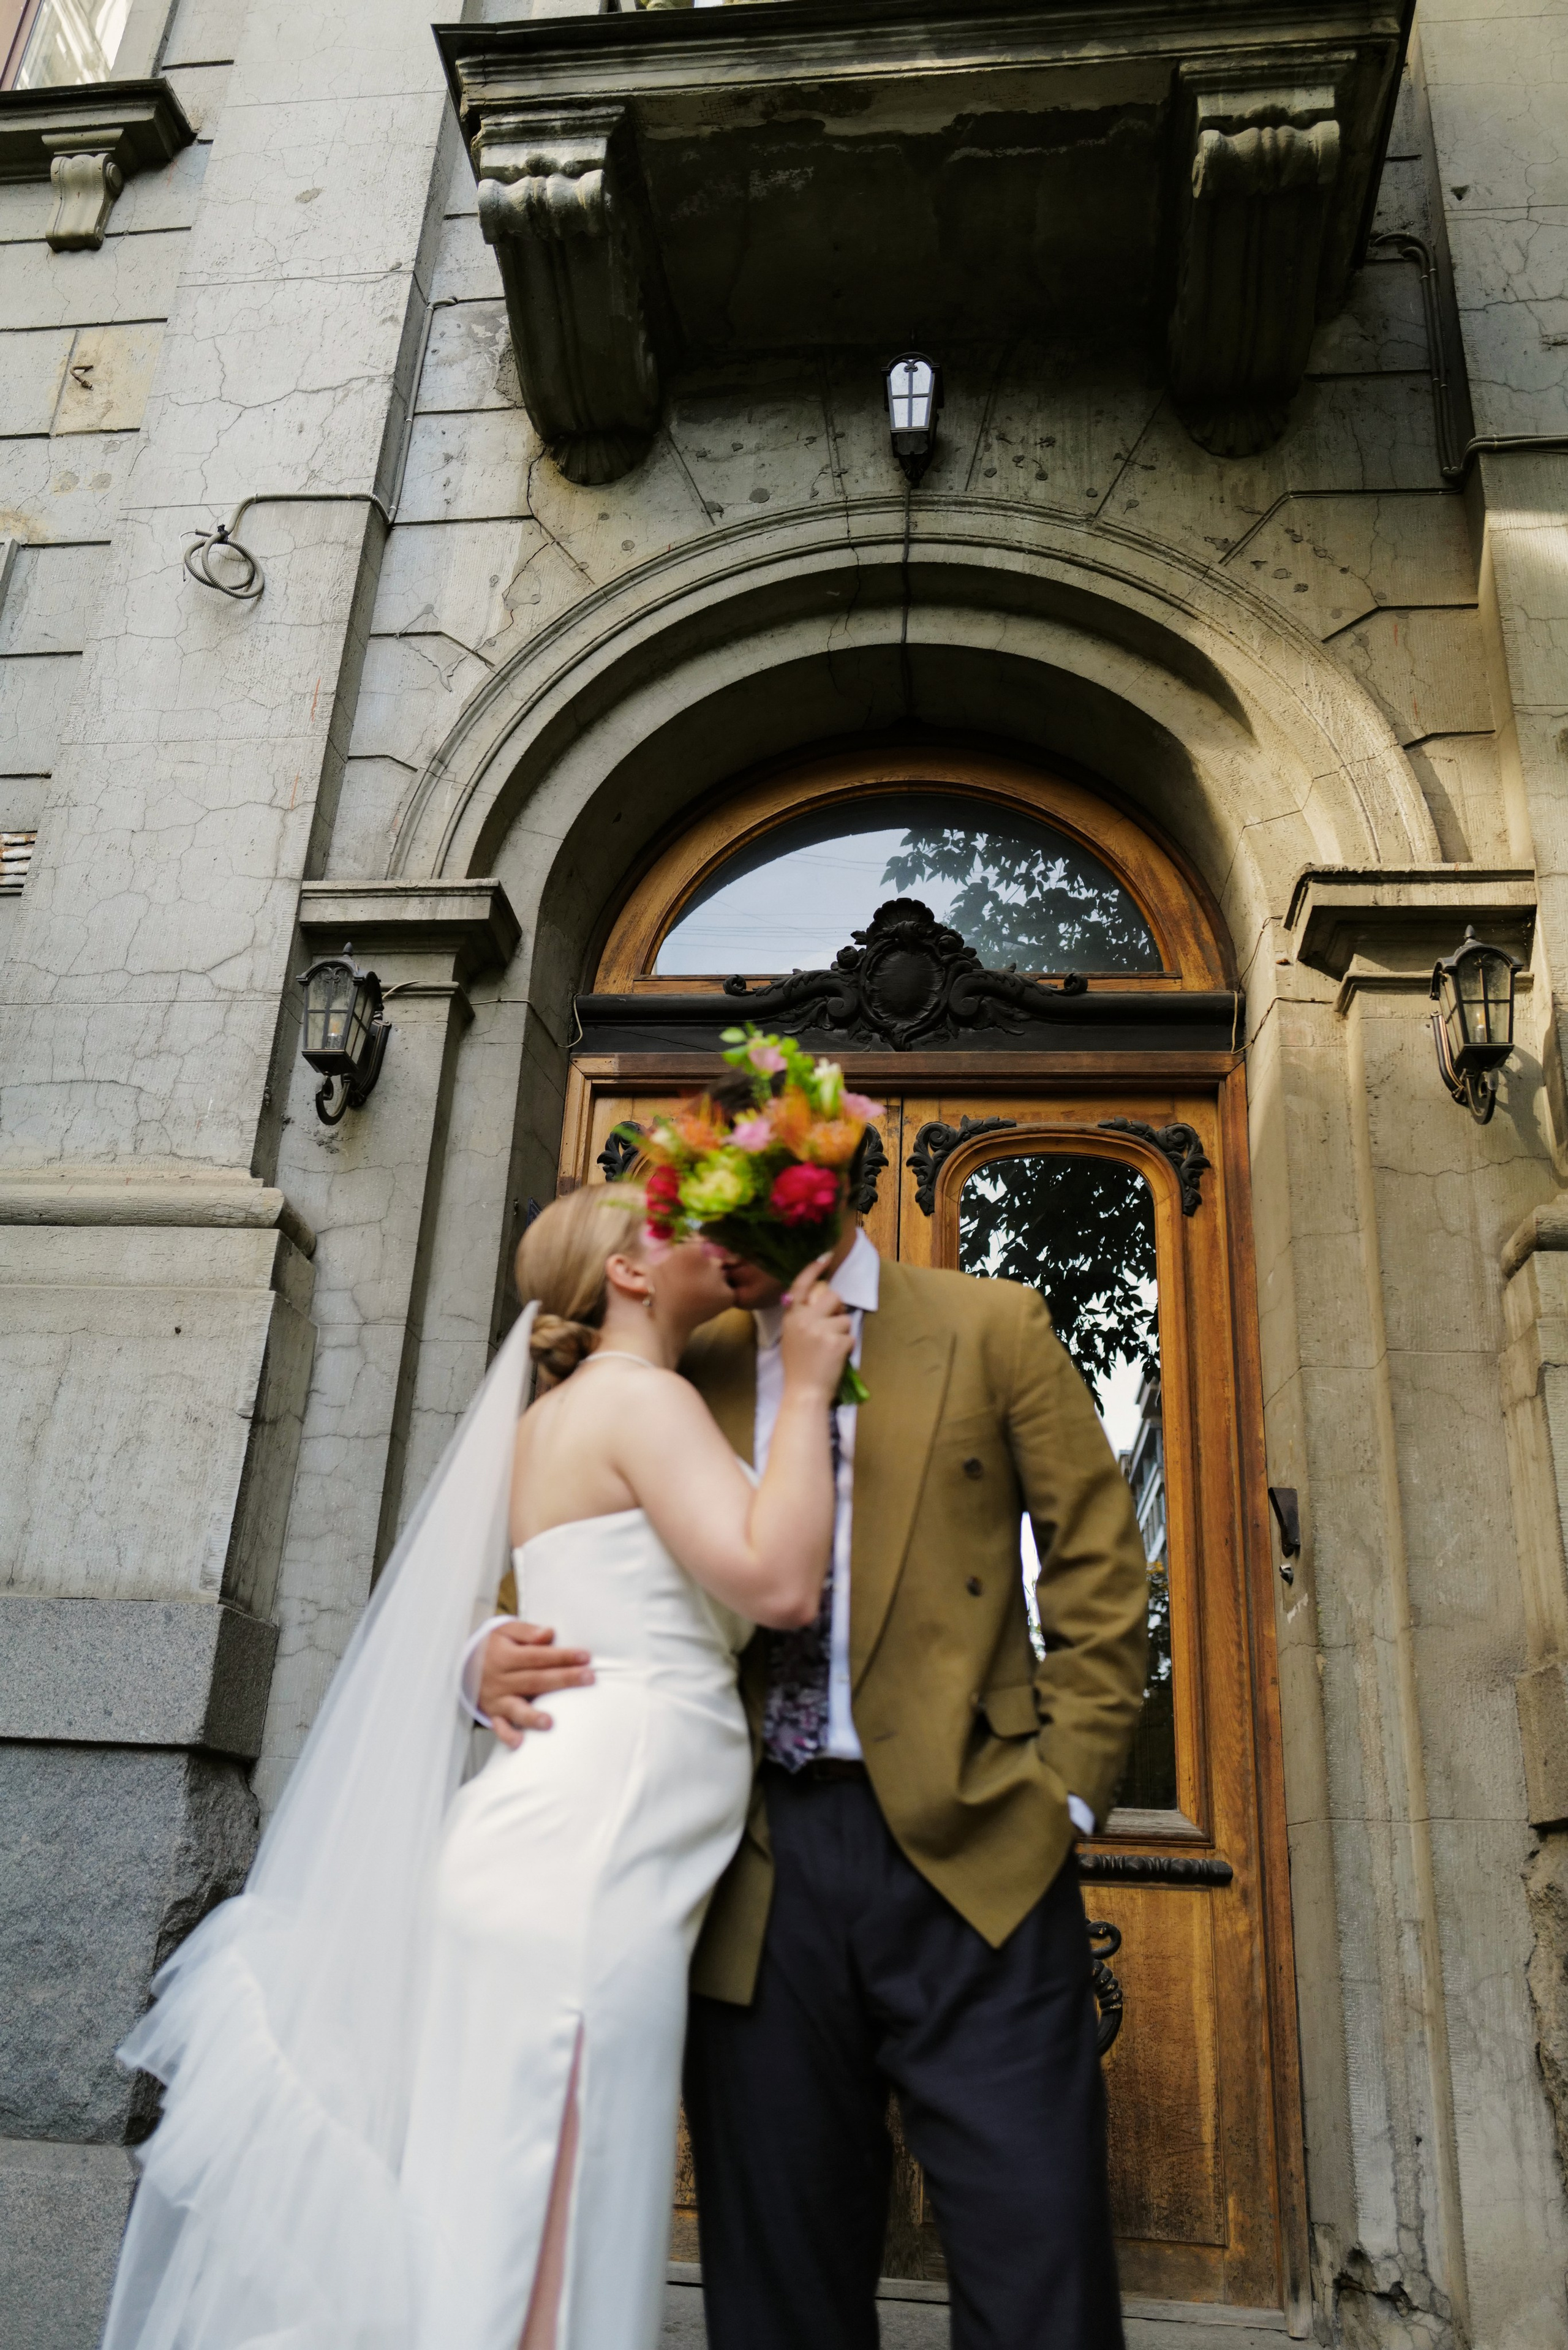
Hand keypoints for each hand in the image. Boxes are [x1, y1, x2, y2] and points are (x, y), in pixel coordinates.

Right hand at [478, 1620, 593, 1748]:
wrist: (463, 1664)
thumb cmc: (491, 1646)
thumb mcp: (505, 1631)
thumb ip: (527, 1632)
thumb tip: (548, 1634)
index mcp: (505, 1656)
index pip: (537, 1656)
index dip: (562, 1656)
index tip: (585, 1656)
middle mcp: (501, 1679)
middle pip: (535, 1680)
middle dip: (563, 1679)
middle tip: (588, 1678)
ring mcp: (497, 1698)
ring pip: (517, 1708)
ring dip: (533, 1716)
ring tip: (549, 1722)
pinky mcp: (494, 1713)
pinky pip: (499, 1727)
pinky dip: (508, 1735)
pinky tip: (520, 1742)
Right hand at [779, 1254, 854, 1402]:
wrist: (804, 1392)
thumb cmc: (798, 1366)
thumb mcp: (791, 1336)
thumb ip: (801, 1316)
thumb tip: (820, 1298)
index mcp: (791, 1316)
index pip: (801, 1285)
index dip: (813, 1269)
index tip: (825, 1257)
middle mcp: (804, 1319)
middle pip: (832, 1296)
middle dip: (837, 1308)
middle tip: (832, 1325)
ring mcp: (820, 1330)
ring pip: (844, 1318)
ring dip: (842, 1332)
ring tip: (830, 1348)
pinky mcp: (836, 1342)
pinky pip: (850, 1336)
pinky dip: (847, 1347)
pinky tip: (835, 1358)